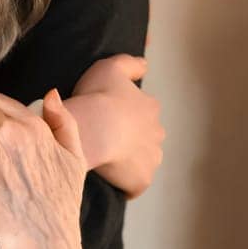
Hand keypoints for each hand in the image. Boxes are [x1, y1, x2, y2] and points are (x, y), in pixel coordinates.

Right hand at [70, 53, 162, 197]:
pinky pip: (134, 184)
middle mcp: (157, 133)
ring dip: (129, 161)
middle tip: (104, 139)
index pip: (142, 113)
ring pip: (143, 161)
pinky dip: (125, 183)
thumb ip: (130, 64)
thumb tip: (145, 66)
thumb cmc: (98, 98)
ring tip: (105, 160)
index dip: (125, 116)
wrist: (90, 130)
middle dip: (130, 139)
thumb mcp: (110, 67)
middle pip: (146, 137)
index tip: (106, 118)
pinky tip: (109, 179)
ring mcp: (152, 158)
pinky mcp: (142, 180)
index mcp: (150, 108)